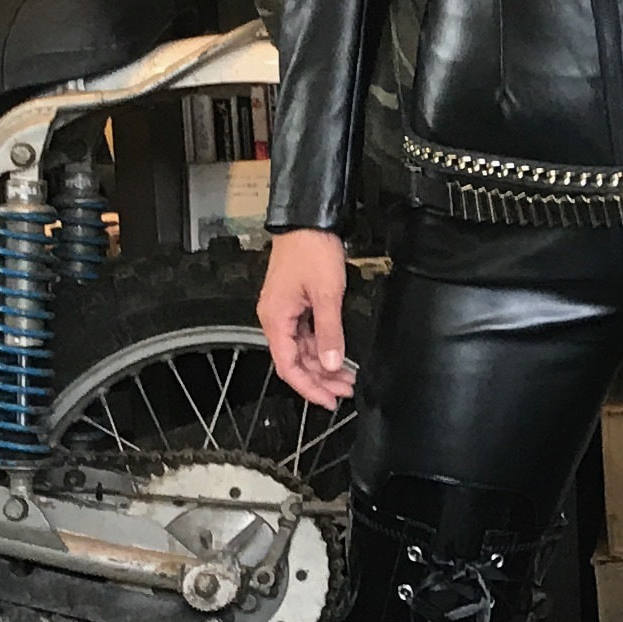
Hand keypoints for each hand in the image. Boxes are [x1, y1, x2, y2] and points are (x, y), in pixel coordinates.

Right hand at [259, 227, 355, 406]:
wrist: (308, 221)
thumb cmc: (310, 249)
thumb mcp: (326, 294)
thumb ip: (330, 332)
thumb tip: (332, 362)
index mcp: (275, 318)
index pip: (288, 366)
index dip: (308, 388)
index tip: (328, 400)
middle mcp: (276, 317)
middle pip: (296, 361)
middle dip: (321, 379)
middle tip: (345, 391)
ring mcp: (285, 310)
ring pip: (303, 349)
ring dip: (323, 364)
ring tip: (346, 377)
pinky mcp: (295, 303)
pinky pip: (306, 334)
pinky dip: (322, 346)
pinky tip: (337, 354)